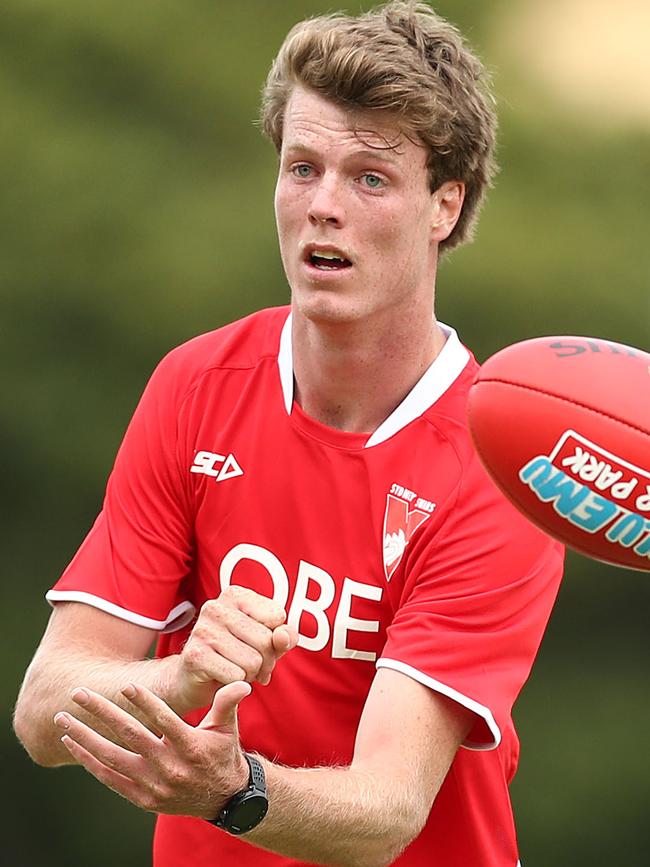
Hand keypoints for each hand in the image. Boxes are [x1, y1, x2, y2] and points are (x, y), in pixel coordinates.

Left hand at [54, 681, 251, 818]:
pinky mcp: (141, 798)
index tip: (126, 685)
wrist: (222, 799)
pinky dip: (88, 760)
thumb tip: (241, 682)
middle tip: (79, 692)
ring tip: (63, 717)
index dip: (145, 703)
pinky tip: (71, 743)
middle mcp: (169, 767)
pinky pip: (109, 777)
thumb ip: (228, 702)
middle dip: (102, 712)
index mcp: (191, 747)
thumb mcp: (228, 728)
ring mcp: (152, 785)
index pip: (164, 720)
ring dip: (84, 737)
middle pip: (130, 735)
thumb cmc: (222, 753)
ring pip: (112, 758)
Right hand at [175, 586, 297, 710]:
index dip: (276, 639)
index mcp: (235, 595)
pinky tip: (223, 678)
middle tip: (252, 666)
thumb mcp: (268, 642)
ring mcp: (202, 630)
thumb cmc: (236, 654)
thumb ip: (285, 636)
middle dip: (265, 661)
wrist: (193, 678)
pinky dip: (236, 683)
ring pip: (253, 661)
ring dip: (251, 674)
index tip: (261, 645)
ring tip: (237, 670)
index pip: (277, 616)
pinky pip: (236, 676)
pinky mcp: (195, 655)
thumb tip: (281, 636)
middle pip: (265, 640)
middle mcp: (215, 607)